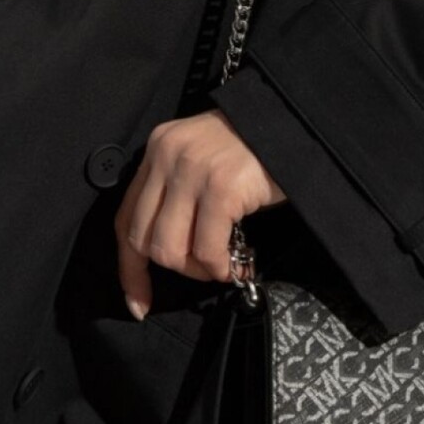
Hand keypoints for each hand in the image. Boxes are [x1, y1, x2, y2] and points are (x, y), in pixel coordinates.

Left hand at [115, 108, 286, 320]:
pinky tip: (239, 264)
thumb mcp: (203, 157)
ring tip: (223, 265)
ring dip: (197, 270)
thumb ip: (178, 190)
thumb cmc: (256, 147)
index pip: (125, 217)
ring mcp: (192, 170)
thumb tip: (168, 248)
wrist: (297, 122)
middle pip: (143, 238)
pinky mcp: (221, 187)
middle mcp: (167, 155)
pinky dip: (221, 267)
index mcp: (159, 148)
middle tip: (206, 270)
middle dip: (174, 268)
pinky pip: (207, 249)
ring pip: (169, 249)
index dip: (130, 267)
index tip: (139, 301)